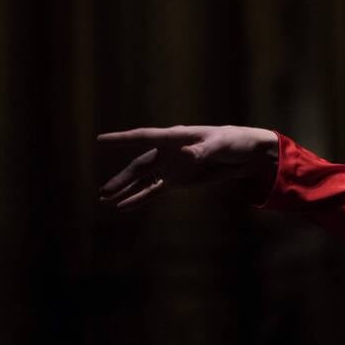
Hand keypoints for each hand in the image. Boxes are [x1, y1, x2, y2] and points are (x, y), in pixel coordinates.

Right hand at [97, 125, 278, 210]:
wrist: (245, 155)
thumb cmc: (232, 141)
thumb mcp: (220, 144)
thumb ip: (203, 149)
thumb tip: (186, 155)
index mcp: (174, 137)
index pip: (144, 137)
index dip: (121, 139)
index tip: (100, 141)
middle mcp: (167, 152)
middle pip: (139, 166)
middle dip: (122, 179)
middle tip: (104, 192)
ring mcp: (170, 167)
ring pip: (142, 180)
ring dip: (125, 190)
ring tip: (105, 200)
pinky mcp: (176, 181)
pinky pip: (153, 191)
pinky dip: (139, 198)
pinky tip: (123, 206)